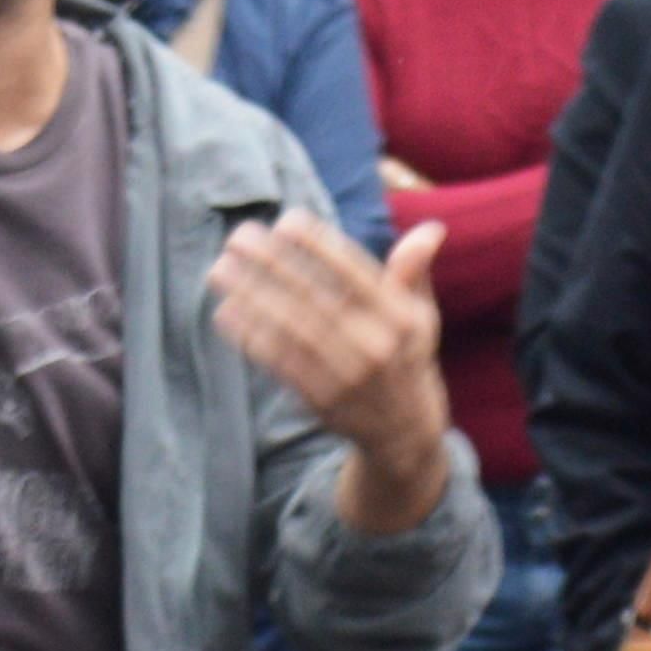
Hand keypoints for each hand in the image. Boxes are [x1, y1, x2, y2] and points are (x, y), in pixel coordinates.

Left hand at [209, 213, 456, 521]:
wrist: (405, 431)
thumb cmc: (406, 357)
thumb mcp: (421, 316)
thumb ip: (414, 272)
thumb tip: (430, 228)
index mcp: (401, 318)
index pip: (355, 273)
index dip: (320, 245)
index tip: (286, 219)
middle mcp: (376, 345)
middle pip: (316, 297)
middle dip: (273, 263)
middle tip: (238, 236)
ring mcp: (347, 375)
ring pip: (291, 329)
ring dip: (251, 296)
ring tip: (220, 268)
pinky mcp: (321, 399)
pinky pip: (280, 363)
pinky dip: (250, 337)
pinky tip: (226, 312)